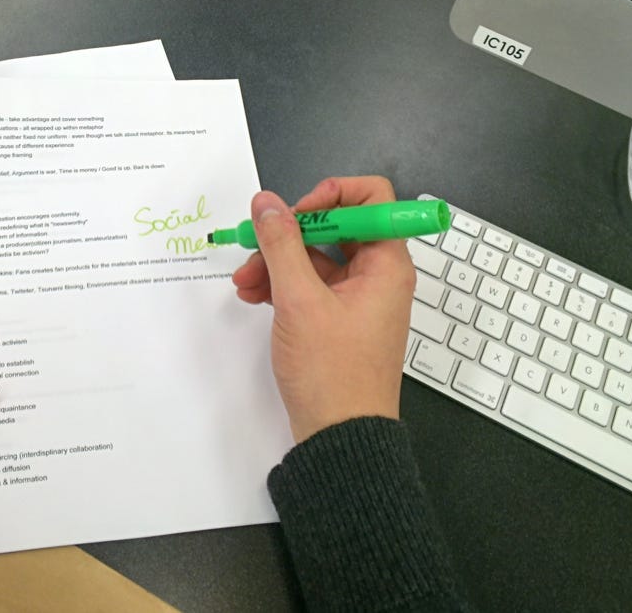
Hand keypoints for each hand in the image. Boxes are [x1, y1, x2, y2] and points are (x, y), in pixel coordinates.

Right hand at [232, 176, 415, 442]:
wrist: (340, 438)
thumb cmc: (334, 376)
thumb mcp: (300, 301)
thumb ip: (281, 244)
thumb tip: (268, 203)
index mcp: (386, 264)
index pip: (371, 198)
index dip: (331, 194)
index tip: (295, 212)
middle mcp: (378, 276)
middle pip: (334, 227)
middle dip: (289, 234)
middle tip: (255, 246)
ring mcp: (358, 299)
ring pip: (315, 257)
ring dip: (277, 261)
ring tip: (245, 280)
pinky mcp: (338, 319)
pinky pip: (310, 285)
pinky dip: (281, 284)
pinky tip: (253, 295)